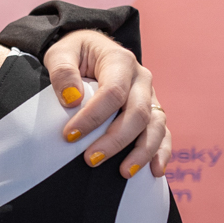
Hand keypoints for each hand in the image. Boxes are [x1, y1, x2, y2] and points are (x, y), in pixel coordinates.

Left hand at [42, 30, 170, 177]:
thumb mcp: (60, 53)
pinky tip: (154, 171)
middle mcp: (141, 79)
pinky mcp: (152, 112)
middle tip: (91, 160)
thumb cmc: (74, 54)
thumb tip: (72, 98)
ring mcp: (150, 96)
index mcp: (120, 61)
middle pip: (137, 113)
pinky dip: (161, 152)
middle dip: (115, 140)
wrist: (91, 50)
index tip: (69, 136)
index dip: (92, 117)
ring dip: (142, 152)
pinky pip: (163, 133)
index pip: (112, 92)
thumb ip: (62, 71)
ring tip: (124, 173)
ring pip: (155, 126)